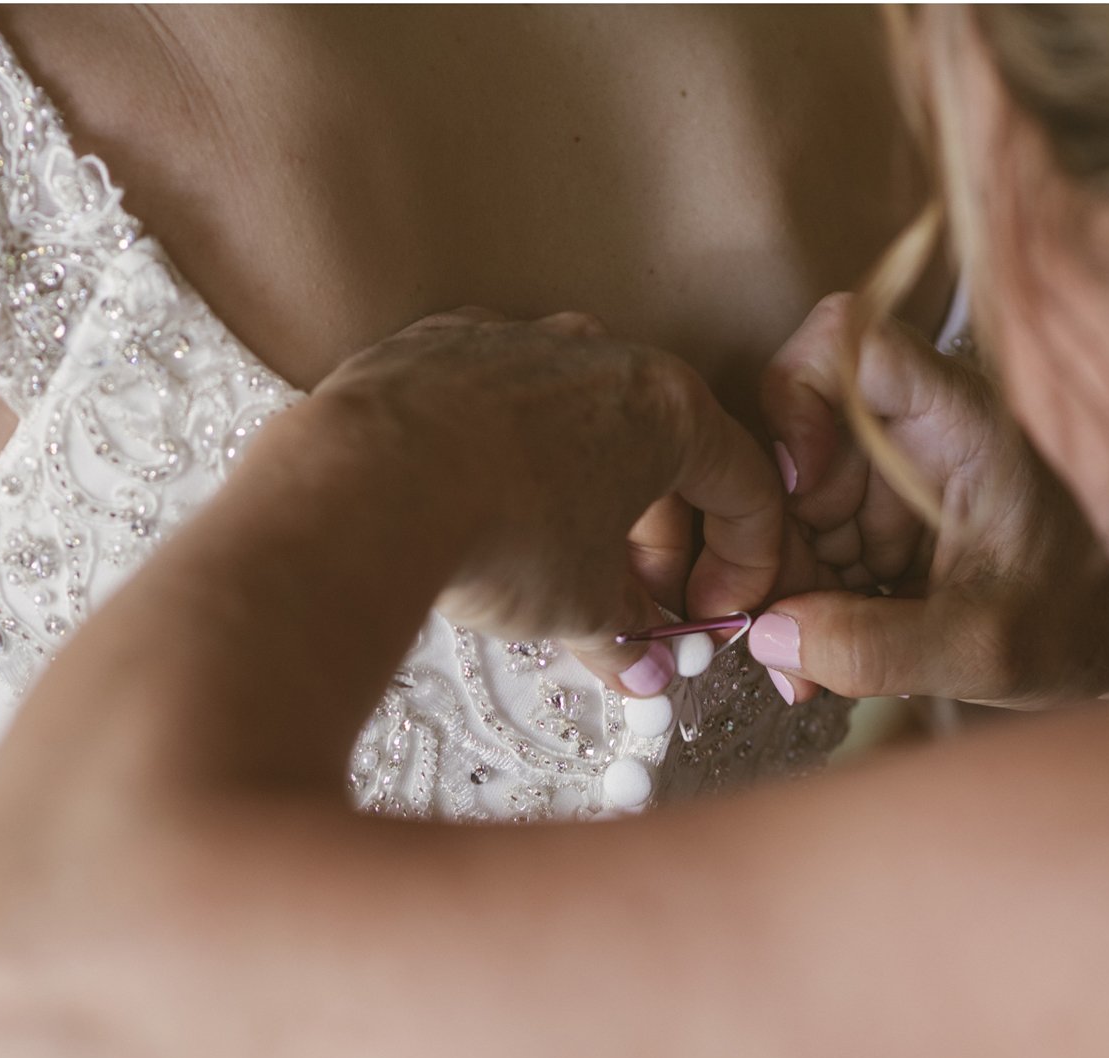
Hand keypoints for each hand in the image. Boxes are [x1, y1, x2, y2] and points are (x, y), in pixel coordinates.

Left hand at [315, 308, 785, 692]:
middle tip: (634, 608)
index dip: (743, 563)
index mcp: (668, 407)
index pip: (743, 484)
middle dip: (656, 541)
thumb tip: (640, 667)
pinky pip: (494, 406)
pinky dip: (503, 458)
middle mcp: (600, 351)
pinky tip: (478, 512)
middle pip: (659, 452)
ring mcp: (515, 338)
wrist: (365, 483)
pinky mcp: (439, 345)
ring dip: (582, 496)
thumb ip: (626, 634)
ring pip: (575, 423)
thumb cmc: (500, 531)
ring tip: (553, 570)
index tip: (710, 614)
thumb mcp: (581, 606)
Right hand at [751, 292, 1108, 706]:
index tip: (800, 490)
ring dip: (782, 584)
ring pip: (787, 503)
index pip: (850, 343)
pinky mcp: (877, 520)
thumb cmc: (1081, 625)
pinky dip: (801, 603)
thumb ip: (874, 648)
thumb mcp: (982, 651)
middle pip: (794, 443)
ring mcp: (890, 475)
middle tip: (777, 630)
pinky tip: (822, 657)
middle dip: (774, 539)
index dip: (798, 399)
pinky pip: (806, 545)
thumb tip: (766, 638)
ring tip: (808, 665)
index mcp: (960, 422)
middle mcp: (916, 430)